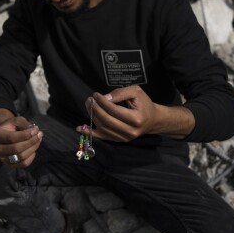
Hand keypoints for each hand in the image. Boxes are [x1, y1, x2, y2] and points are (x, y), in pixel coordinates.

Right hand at [0, 116, 42, 166]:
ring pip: (21, 157)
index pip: (12, 138)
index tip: (36, 130)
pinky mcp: (10, 164)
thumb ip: (24, 124)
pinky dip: (31, 157)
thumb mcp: (16, 120)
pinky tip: (33, 149)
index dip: (26, 135)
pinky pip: (23, 164)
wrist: (6, 134)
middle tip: (40, 134)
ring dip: (33, 148)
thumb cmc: (12, 126)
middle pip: (17, 149)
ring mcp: (3, 158)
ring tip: (38, 140)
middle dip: (31, 141)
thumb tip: (34, 131)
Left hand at [78, 86, 194, 140]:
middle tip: (89, 100)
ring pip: (104, 129)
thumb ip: (120, 93)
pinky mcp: (119, 140)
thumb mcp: (136, 92)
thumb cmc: (144, 104)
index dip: (102, 102)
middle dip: (95, 110)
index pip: (114, 110)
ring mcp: (124, 138)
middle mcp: (130, 131)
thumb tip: (104, 98)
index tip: (95, 95)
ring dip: (92, 117)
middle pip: (107, 121)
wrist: (152, 120)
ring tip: (88, 106)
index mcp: (136, 118)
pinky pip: (102, 137)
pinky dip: (90, 133)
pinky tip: (80, 128)